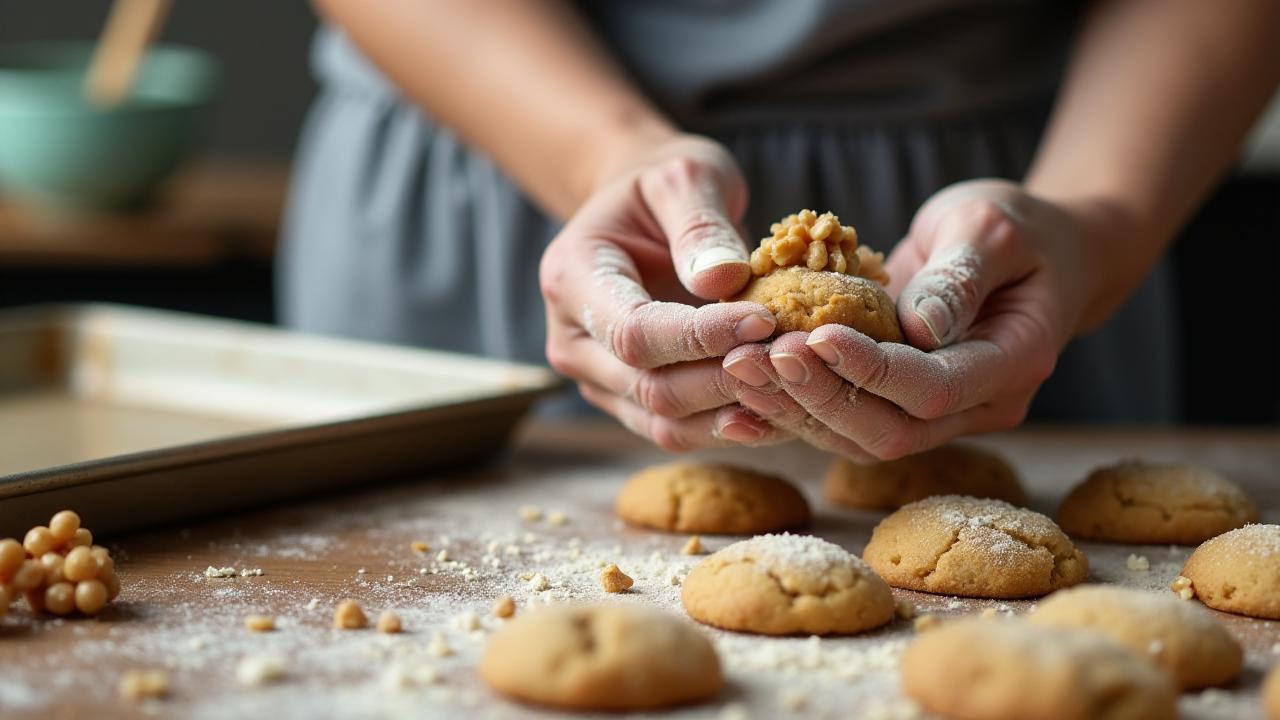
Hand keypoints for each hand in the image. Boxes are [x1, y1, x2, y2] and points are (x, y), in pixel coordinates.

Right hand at [540, 135, 790, 450]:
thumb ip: (700, 224)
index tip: (766, 319)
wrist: (645, 211)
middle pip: (650, 389)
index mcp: (572, 279)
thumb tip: (724, 279)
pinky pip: (680, 431)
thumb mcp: (684, 177)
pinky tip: (781, 409)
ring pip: (665, 424)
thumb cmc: (663, 185)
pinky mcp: (630, 401)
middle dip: (727, 380)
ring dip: (734, 414)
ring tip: (795, 389)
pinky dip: (732, 426)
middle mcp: (572, 341)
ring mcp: (598, 379)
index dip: (701, 337)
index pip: (634, 332)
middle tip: (795, 359)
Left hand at [724, 179, 1102, 460]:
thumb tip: (919, 326)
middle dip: (818, 398)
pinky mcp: (897, 403)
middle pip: (890, 430)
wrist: (1036, 253)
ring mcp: (938, 414)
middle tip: (756, 358)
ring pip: (858, 438)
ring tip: (737, 368)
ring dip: (793, 408)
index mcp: (1013, 363)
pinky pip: (842, 423)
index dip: (870, 371)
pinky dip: (791, 411)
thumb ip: (959, 275)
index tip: (813, 337)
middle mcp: (976, 406)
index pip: (933, 389)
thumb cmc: (1020, 230)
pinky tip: (738, 398)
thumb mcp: (993, 229)